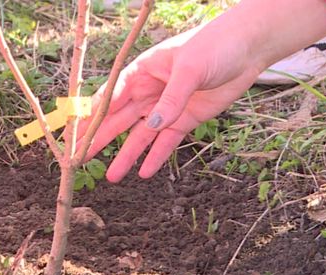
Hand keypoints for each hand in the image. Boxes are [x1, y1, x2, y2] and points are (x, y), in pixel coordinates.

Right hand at [77, 0, 325, 181]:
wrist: (247, 49)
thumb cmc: (214, 46)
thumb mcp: (191, 68)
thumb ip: (171, 98)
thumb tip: (152, 125)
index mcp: (143, 71)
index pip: (112, 96)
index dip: (94, 115)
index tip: (78, 133)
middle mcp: (150, 91)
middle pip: (120, 120)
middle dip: (101, 139)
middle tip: (82, 159)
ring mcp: (167, 107)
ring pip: (140, 136)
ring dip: (126, 155)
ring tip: (112, 177)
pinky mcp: (185, 119)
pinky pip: (166, 142)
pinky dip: (156, 157)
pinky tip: (145, 173)